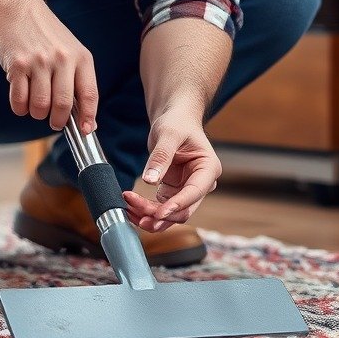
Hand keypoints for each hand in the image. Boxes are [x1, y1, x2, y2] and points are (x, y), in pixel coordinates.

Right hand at [0, 0, 97, 132]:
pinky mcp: (17, 65)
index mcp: (81, 58)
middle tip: (54, 121)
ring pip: (39, 106)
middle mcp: (62, 59)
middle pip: (62, 105)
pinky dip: (20, 107)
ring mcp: (39, 62)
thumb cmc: (48, 37)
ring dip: (37, 113)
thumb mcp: (71, 52)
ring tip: (36, 105)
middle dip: (58, 121)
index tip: (85, 130)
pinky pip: (19, 100)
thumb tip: (87, 120)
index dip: (88, 117)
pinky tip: (22, 99)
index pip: (90, 94)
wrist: (19, 11)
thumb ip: (79, 82)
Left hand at [122, 106, 220, 231]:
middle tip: (137, 213)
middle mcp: (201, 183)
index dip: (177, 205)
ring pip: (171, 214)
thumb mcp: (169, 134)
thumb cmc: (178, 122)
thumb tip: (150, 180)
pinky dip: (146, 211)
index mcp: (208, 169)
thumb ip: (161, 156)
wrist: (175, 120)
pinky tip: (132, 207)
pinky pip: (161, 208)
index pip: (194, 193)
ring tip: (130, 212)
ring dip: (151, 217)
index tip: (159, 213)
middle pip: (183, 209)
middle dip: (160, 215)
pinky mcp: (174, 192)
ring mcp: (187, 190)